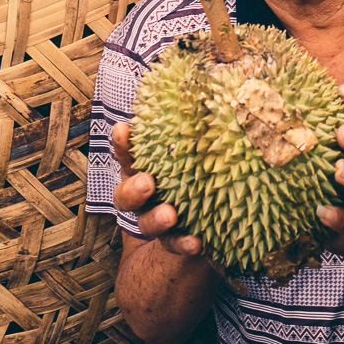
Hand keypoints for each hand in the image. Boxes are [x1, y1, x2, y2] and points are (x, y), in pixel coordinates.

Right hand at [111, 121, 203, 257]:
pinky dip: (183, 244)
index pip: (130, 157)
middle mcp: (148, 199)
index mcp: (148, 172)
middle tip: (148, 183)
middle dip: (133, 188)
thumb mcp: (205, 157)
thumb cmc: (210, 180)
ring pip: (146, 221)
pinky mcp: (175, 245)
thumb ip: (203, 138)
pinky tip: (196, 243)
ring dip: (156, 218)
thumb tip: (220, 98)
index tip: (122, 129)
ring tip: (170, 215)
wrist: (204, 239)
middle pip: (128, 193)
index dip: (123, 145)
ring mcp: (158, 223)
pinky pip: (175, 246)